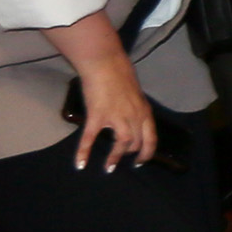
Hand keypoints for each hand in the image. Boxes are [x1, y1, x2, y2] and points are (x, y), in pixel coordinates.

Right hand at [68, 56, 156, 170]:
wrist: (105, 63)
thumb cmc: (119, 74)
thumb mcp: (135, 93)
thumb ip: (134, 108)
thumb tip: (131, 116)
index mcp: (144, 111)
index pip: (151, 138)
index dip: (147, 152)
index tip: (141, 161)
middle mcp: (134, 117)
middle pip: (136, 142)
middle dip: (129, 154)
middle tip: (120, 162)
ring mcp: (117, 117)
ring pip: (121, 144)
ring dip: (115, 158)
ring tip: (109, 168)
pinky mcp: (97, 115)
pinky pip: (90, 138)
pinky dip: (84, 152)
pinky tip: (80, 164)